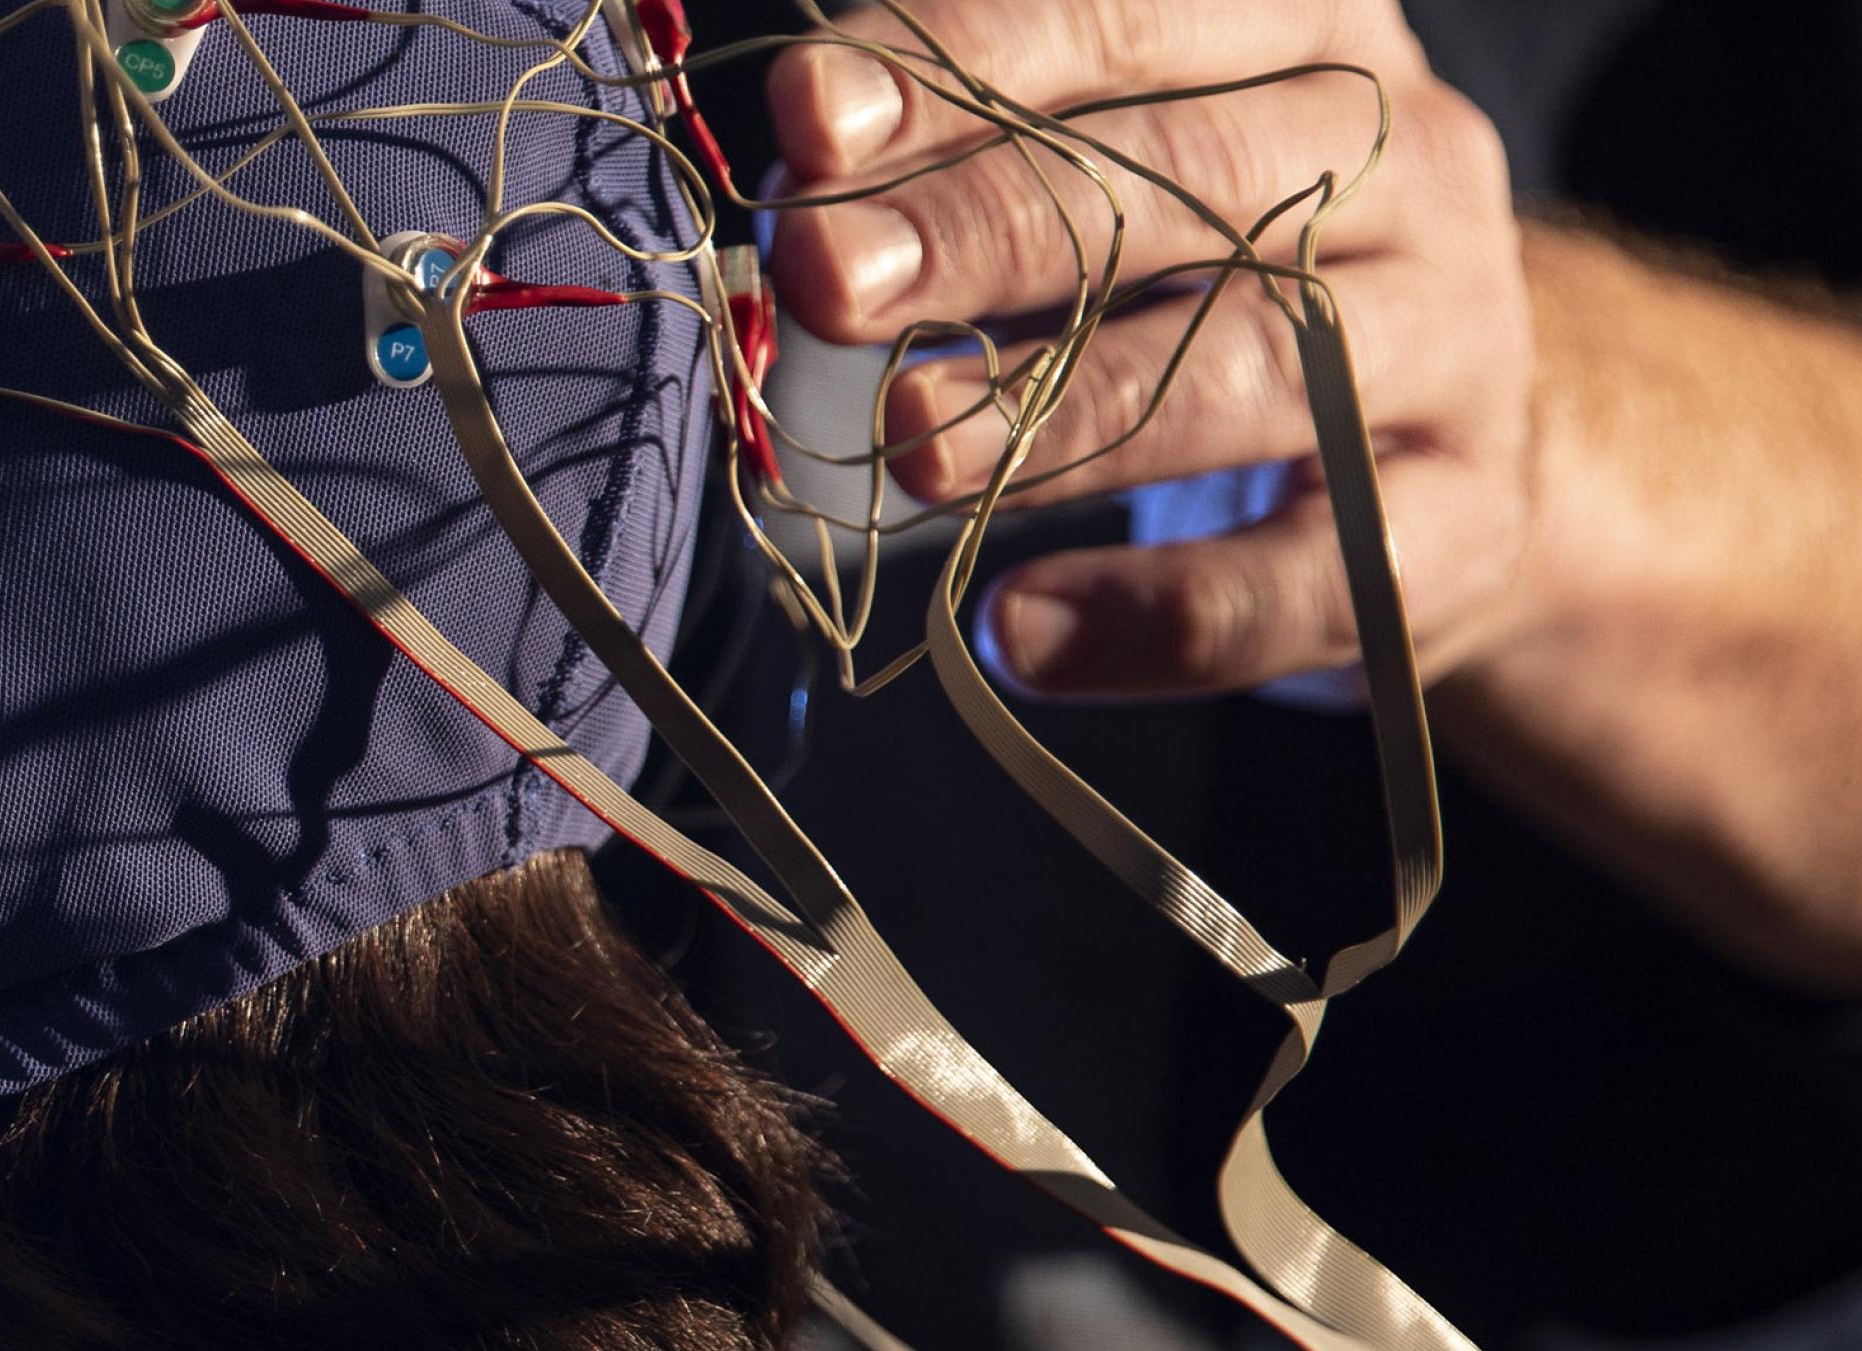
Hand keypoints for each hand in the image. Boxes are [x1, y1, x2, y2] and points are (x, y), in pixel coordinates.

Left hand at [764, 0, 1529, 696]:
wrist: (1446, 430)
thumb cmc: (1223, 261)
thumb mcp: (1118, 162)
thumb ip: (973, 150)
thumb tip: (802, 163)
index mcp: (1314, 31)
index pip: (1135, 17)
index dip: (965, 62)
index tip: (808, 121)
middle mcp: (1413, 166)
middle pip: (1193, 181)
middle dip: (984, 228)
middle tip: (825, 283)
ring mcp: (1455, 346)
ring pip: (1255, 369)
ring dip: (1062, 410)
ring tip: (907, 448)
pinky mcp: (1457, 523)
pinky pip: (1311, 576)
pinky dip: (1154, 612)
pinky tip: (1014, 626)